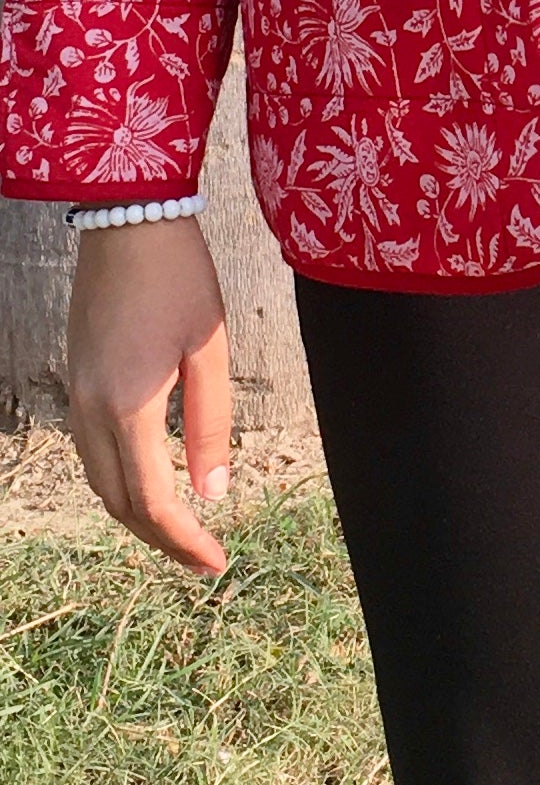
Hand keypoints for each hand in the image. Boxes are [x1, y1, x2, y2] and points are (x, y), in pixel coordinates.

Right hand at [67, 216, 231, 575]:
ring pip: (99, 480)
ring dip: (137, 513)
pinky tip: (150, 481)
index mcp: (127, 408)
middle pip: (118, 502)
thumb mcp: (208, 351)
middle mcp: (91, 411)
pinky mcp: (77, 380)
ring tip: (182, 530)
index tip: (216, 563)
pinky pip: (91, 452)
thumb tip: (214, 490)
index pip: (152, 501)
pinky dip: (120, 480)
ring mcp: (77, 396)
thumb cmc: (179, 279)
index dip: (184, 540)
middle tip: (202, 558)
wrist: (129, 221)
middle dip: (160, 538)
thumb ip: (210, 424)